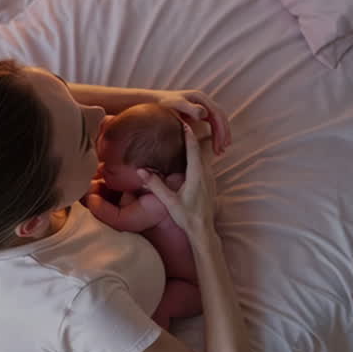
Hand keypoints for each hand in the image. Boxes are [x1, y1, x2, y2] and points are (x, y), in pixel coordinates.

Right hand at [137, 122, 215, 236]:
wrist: (203, 230)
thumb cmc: (186, 216)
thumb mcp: (168, 201)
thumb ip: (155, 185)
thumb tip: (141, 171)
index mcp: (196, 175)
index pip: (193, 148)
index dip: (188, 134)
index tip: (183, 122)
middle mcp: (206, 174)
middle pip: (201, 148)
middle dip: (193, 136)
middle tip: (183, 124)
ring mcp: (210, 178)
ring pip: (205, 156)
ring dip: (196, 146)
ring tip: (186, 136)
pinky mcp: (211, 184)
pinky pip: (206, 164)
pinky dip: (199, 156)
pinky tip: (191, 156)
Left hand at [156, 90, 231, 154]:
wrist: (153, 100)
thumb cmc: (163, 103)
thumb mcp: (176, 105)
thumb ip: (190, 108)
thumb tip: (205, 115)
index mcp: (201, 98)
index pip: (217, 115)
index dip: (221, 130)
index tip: (221, 144)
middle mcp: (203, 101)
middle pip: (220, 118)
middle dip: (223, 134)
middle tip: (222, 151)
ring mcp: (201, 106)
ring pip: (217, 121)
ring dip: (221, 135)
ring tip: (220, 151)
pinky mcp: (198, 112)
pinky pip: (211, 123)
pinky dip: (215, 133)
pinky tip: (214, 144)